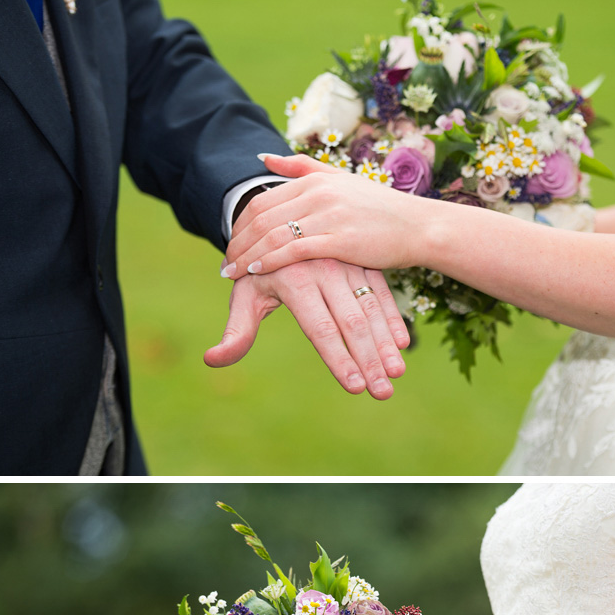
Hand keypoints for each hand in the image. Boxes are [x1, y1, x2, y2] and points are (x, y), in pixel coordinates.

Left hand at [207, 258, 408, 398]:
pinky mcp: (361, 261)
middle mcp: (324, 269)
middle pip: (351, 322)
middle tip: (383, 392)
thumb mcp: (244, 294)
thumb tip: (212, 360)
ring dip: (385, 344)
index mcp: (295, 278)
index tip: (354, 387)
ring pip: (370, 308)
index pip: (320, 329)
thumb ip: (235, 331)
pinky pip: (381, 292)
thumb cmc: (258, 270)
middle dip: (369, 360)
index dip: (339, 359)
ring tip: (396, 374)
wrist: (277, 221)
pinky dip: (392, 319)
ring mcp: (347, 263)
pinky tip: (401, 345)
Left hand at [222, 154, 432, 277]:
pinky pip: (292, 251)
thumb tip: (263, 158)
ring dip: (246, 256)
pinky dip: (268, 262)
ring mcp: (328, 216)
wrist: (420, 228)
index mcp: (315, 180)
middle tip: (224, 262)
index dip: (238, 224)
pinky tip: (254, 272)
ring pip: (272, 236)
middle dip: (236, 242)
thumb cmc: (379, 209)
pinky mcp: (339, 240)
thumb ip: (301, 168)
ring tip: (232, 272)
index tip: (229, 243)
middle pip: (260, 219)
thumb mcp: (341, 180)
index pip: (261, 201)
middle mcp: (319, 194)